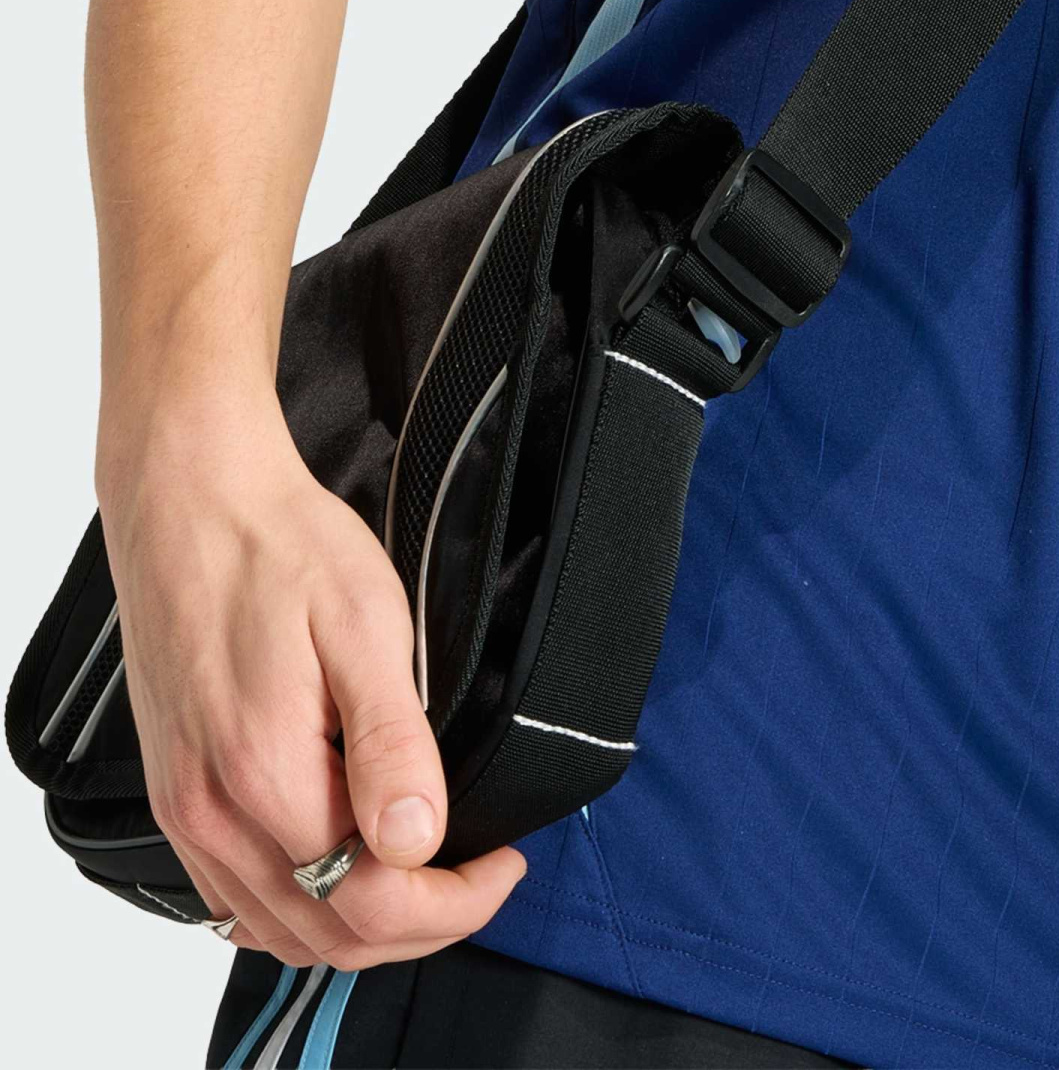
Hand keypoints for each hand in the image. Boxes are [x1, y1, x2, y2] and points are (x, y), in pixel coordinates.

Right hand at [100, 392, 523, 967]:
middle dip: (420, 925)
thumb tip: (419, 840)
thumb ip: (391, 742)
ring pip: (280, 931)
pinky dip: (299, 913)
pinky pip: (235, 902)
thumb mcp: (364, 623)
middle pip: (326, 933)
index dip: (453, 902)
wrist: (191, 504)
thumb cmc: (281, 547)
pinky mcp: (176, 799)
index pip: (369, 901)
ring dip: (362, 926)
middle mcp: (211, 812)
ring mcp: (185, 813)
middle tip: (481, 875)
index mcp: (263, 770)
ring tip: (429, 878)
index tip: (504, 862)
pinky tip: (344, 876)